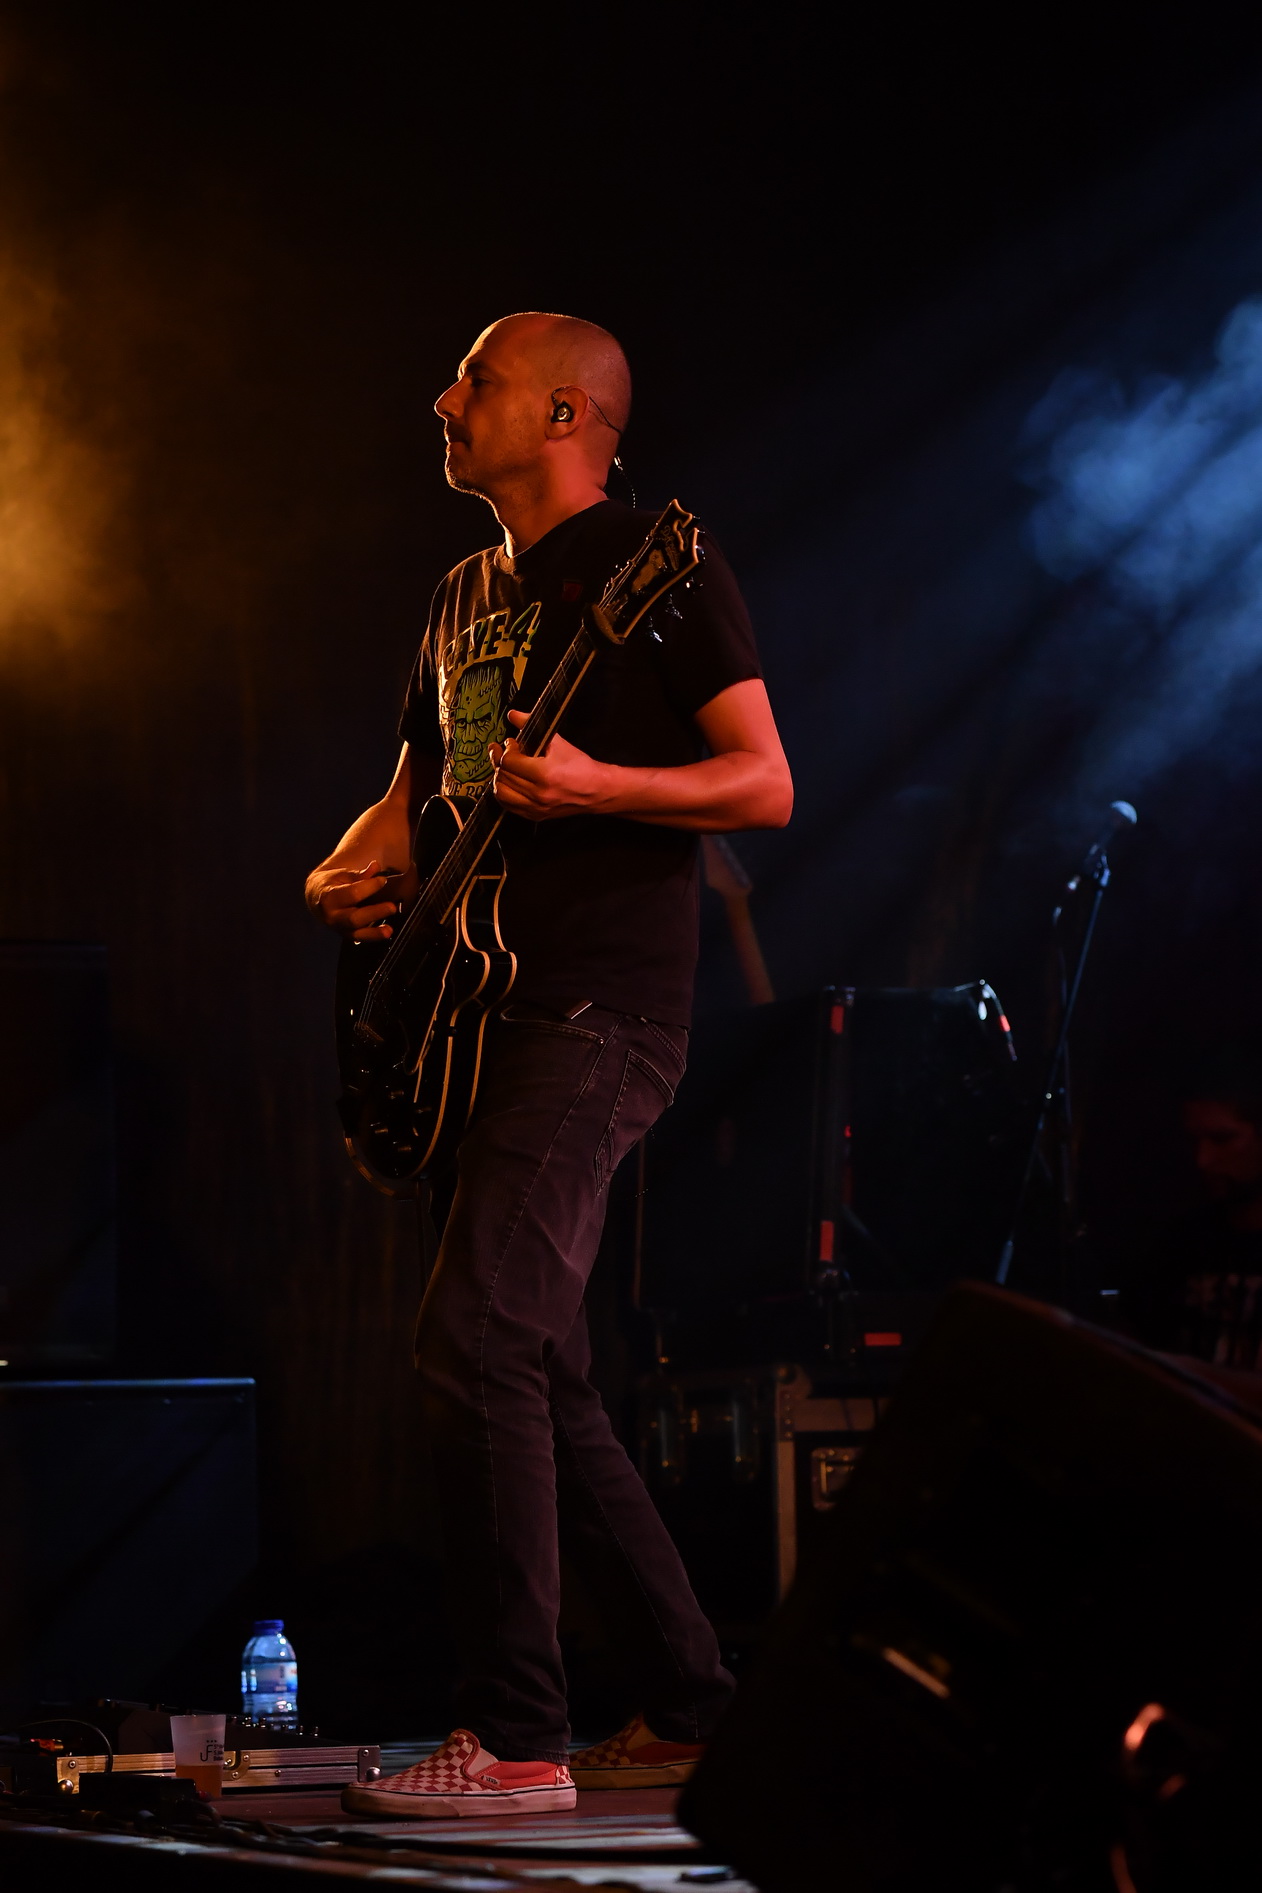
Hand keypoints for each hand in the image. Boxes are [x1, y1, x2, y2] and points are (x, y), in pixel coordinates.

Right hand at [308, 859, 411, 941]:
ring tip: (389, 930)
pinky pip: (361, 938)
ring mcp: (339, 928)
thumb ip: (360, 873)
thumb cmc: (332, 883)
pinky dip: (374, 936)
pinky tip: (386, 933)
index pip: (352, 894)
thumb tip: (375, 867)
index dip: (370, 887)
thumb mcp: (342, 875)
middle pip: (354, 918)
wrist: (316, 898)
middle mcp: (332, 916)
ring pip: (357, 933)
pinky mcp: (347, 935)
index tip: (383, 880)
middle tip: (392, 907)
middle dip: (374, 912)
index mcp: (329, 897)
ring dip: (375, 932)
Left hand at [490, 710, 611, 819]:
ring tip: (504, 768)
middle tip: (503, 751)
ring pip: (501, 793)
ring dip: (499, 778)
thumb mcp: (558, 742)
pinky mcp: (536, 815)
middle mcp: (538, 794)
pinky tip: (508, 783)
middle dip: (499, 760)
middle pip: (503, 776)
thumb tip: (513, 715)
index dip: (506, 749)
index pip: (509, 761)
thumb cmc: (581, 767)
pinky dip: (504, 793)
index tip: (512, 743)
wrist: (597, 790)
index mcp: (544, 774)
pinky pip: (509, 806)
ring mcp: (536, 807)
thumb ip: (532, 726)